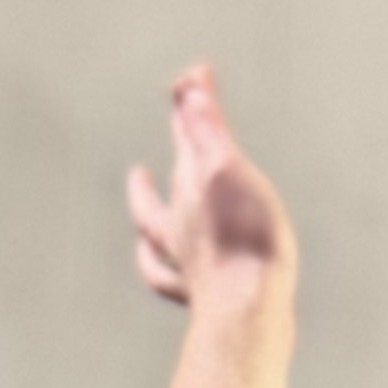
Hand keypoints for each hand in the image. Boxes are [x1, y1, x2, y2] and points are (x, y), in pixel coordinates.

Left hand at [125, 63, 294, 314]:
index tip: (197, 73)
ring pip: (157, 223)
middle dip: (184, 136)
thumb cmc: (245, 244)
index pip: (190, 129)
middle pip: (178, 168)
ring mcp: (187, 258)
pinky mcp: (200, 294)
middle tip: (184, 111)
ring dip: (148, 199)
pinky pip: (164, 276)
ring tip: (140, 182)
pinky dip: (155, 262)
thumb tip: (187, 89)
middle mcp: (182, 219)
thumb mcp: (229, 173)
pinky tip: (153, 258)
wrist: (247, 314)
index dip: (192, 99)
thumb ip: (208, 130)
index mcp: (193, 184)